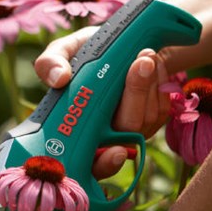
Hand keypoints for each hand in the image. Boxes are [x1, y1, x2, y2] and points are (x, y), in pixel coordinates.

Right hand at [34, 27, 171, 178]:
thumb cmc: (83, 55)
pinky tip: (154, 64)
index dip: (105, 164)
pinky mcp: (152, 120)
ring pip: (146, 119)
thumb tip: (59, 80)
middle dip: (135, 96)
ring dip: (150, 84)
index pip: (90, 164)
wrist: (115, 45)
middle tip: (141, 62)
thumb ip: (50, 63)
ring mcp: (130, 131)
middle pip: (125, 134)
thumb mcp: (62, 52)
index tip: (117, 152)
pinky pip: (161, 109)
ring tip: (145, 54)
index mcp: (75, 131)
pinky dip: (161, 83)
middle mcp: (103, 138)